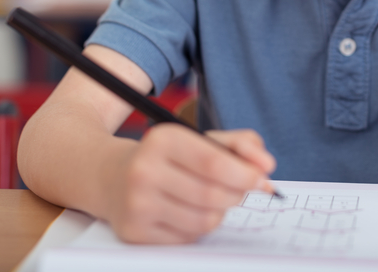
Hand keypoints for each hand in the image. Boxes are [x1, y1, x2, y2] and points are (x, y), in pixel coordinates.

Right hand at [103, 124, 276, 243]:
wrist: (111, 176)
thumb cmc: (168, 157)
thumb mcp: (200, 139)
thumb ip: (241, 144)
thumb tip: (266, 165)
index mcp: (162, 139)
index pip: (213, 162)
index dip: (245, 174)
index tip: (263, 178)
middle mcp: (144, 170)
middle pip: (212, 195)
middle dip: (236, 194)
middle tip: (239, 189)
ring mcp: (137, 204)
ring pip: (204, 220)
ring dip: (219, 212)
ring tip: (212, 199)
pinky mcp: (135, 232)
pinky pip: (188, 237)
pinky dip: (198, 227)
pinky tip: (188, 212)